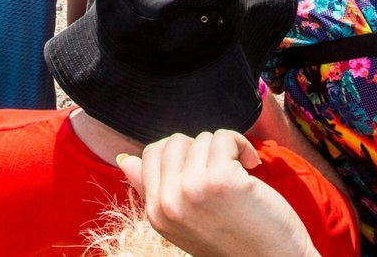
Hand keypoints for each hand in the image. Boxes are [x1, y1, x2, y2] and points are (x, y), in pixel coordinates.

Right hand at [118, 131, 312, 256]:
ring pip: (202, 138)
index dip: (183, 154)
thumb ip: (155, 190)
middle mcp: (167, 202)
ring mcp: (191, 190)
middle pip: (175, 141)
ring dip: (226, 150)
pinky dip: (242, 146)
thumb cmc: (236, 240)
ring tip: (241, 177)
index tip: (206, 171)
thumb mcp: (186, 220)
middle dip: (203, 151)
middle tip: (224, 174)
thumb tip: (124, 158)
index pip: (151, 153)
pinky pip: (224, 137)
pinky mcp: (219, 179)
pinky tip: (252, 167)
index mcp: (155, 213)